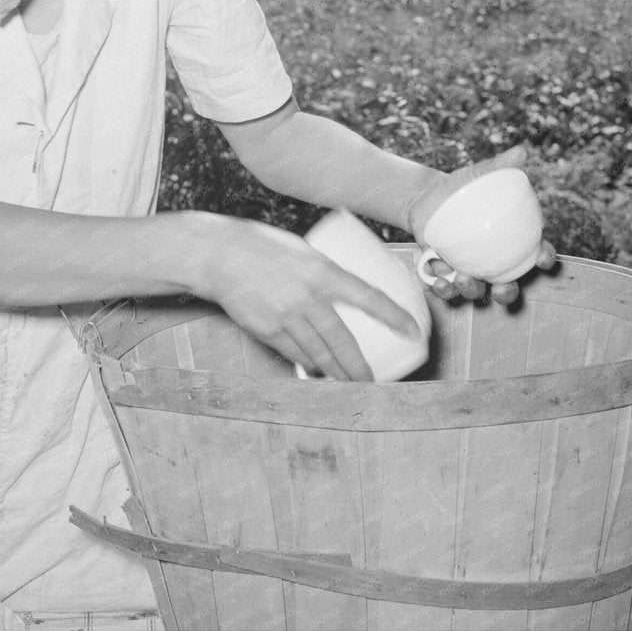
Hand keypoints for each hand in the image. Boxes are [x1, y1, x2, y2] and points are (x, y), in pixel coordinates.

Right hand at [189, 214, 421, 381]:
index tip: (413, 331)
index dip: (393, 316)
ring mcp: (285, 316)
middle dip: (360, 369)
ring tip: (349, 384)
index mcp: (321, 271)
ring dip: (336, 375)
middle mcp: (306, 297)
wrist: (218, 255)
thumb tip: (347, 293)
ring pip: (318, 356)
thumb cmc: (262, 246)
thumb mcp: (303, 250)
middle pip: (342, 343)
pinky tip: (316, 371)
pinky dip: (308, 365)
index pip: (368, 296)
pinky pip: (294, 354)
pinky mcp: (266, 330)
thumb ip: (324, 272)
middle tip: (372, 382)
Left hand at [406, 146, 557, 305]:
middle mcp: (492, 263)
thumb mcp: (479, 175)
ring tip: (462, 279)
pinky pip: (446, 289)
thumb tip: (521, 151)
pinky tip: (439, 281)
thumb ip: (500, 166)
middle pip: (508, 287)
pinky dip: (443, 289)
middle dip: (508, 294)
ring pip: (476, 291)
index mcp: (510, 242)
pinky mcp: (444, 273)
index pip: (536, 254)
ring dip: (472, 291)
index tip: (543, 259)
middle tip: (502, 289)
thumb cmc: (462, 187)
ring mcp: (468, 270)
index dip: (544, 260)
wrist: (426, 196)